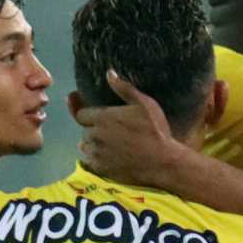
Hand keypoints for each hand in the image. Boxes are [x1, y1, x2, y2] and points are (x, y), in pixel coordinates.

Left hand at [76, 70, 186, 187]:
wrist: (162, 163)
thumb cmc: (155, 131)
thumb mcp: (145, 104)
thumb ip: (124, 89)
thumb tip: (109, 73)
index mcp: (103, 118)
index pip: (80, 114)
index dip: (87, 114)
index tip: (95, 115)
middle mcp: (95, 136)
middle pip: (85, 131)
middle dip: (93, 130)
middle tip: (110, 131)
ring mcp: (97, 154)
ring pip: (86, 147)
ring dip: (94, 145)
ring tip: (110, 145)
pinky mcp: (101, 170)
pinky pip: (91, 163)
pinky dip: (97, 159)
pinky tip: (110, 157)